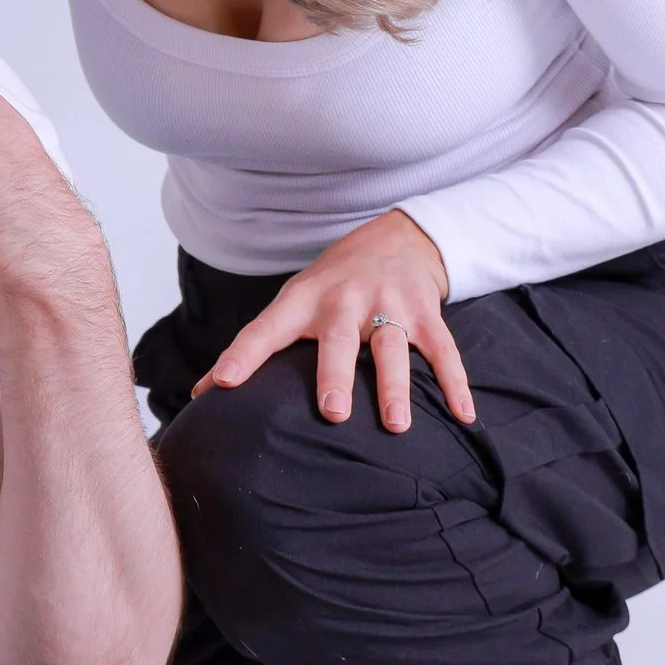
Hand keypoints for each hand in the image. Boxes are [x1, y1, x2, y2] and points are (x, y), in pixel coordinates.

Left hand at [193, 207, 473, 433]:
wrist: (396, 238)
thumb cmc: (331, 284)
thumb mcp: (289, 304)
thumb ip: (251, 348)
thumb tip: (201, 395)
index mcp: (303, 301)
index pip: (265, 329)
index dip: (241, 355)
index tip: (222, 385)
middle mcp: (345, 301)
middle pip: (338, 340)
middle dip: (334, 375)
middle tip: (333, 413)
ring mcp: (389, 307)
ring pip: (393, 349)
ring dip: (395, 387)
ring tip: (395, 426)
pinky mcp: (426, 315)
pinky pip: (444, 352)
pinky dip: (456, 384)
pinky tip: (464, 416)